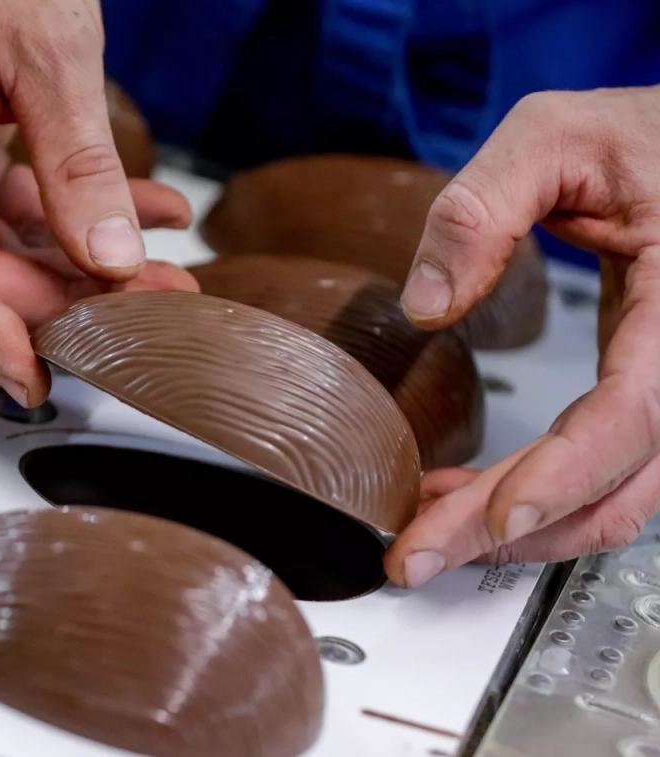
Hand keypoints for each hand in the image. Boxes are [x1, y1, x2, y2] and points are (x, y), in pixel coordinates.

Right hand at [0, 0, 196, 407]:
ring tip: (162, 277)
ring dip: (80, 267)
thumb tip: (109, 259)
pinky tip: (146, 218)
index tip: (28, 377)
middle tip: (145, 314)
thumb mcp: (49, 46)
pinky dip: (76, 220)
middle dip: (59, 297)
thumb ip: (76, 157)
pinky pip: (10, 212)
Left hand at [387, 85, 659, 587]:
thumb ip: (483, 206)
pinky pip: (605, 468)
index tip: (498, 517)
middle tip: (418, 556)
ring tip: (428, 530)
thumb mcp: (552, 134)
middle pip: (620, 481)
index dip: (569, 473)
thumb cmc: (637, 134)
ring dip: (523, 529)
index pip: (638, 412)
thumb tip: (424, 304)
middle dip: (515, 532)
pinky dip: (538, 495)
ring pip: (619, 495)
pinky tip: (467, 494)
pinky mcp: (645, 391)